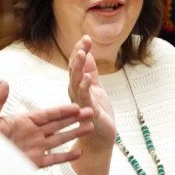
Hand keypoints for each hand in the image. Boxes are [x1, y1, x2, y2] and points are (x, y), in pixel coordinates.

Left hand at [0, 79, 94, 167]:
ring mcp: (34, 148)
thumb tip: (4, 82)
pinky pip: (53, 159)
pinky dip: (66, 157)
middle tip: (91, 112)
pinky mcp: (33, 163)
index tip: (77, 106)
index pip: (47, 114)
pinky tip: (80, 153)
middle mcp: (32, 134)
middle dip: (74, 118)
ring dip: (75, 133)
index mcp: (22, 121)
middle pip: (58, 125)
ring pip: (59, 140)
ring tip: (90, 127)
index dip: (62, 110)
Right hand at [67, 35, 114, 150]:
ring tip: (82, 53)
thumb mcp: (96, 87)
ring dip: (78, 67)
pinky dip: (85, 86)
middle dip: (78, 54)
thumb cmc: (96, 113)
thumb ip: (91, 71)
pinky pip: (84, 97)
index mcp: (77, 85)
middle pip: (74, 70)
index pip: (77, 64)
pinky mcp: (87, 111)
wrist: (99, 137)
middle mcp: (75, 92)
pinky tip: (88, 77)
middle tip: (83, 41)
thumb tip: (87, 52)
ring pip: (76, 81)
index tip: (86, 37)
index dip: (80, 50)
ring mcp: (79, 101)